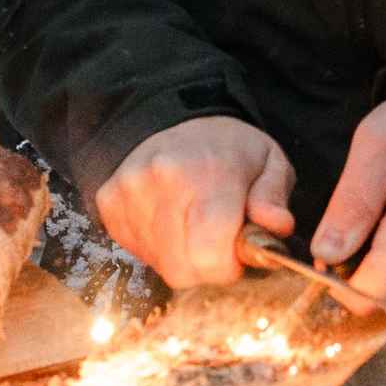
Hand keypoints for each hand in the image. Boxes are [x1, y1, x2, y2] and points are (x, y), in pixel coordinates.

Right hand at [96, 116, 295, 287]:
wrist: (174, 117)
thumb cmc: (228, 148)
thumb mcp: (269, 163)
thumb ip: (274, 198)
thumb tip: (276, 226)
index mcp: (208, 172)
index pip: (209, 254)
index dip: (227, 268)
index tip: (237, 254)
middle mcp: (161, 181)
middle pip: (182, 267)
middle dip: (206, 266)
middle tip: (218, 241)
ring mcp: (129, 192)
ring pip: (160, 264)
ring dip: (183, 258)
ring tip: (194, 227)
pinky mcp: (109, 201)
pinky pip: (138, 251)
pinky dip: (159, 248)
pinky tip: (171, 223)